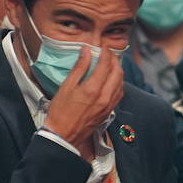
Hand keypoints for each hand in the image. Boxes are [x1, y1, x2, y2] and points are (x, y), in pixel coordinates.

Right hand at [43, 47, 122, 161]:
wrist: (63, 135)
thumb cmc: (60, 112)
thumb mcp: (66, 86)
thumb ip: (79, 67)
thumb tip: (86, 51)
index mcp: (93, 89)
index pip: (106, 65)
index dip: (106, 53)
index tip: (103, 47)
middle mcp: (104, 97)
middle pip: (118, 72)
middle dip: (115, 60)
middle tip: (109, 53)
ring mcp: (108, 105)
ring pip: (121, 83)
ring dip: (119, 71)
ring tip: (112, 64)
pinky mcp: (109, 111)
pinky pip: (119, 94)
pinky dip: (119, 83)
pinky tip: (113, 80)